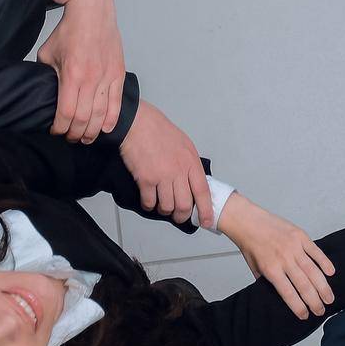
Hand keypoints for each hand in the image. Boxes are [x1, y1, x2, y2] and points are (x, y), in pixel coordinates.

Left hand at [36, 0, 124, 141]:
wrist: (92, 11)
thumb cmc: (68, 31)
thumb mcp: (47, 54)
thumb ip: (46, 76)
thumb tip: (44, 93)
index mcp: (71, 75)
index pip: (66, 113)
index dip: (59, 128)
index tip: (55, 131)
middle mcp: (91, 79)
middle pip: (84, 119)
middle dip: (75, 134)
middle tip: (70, 137)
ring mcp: (107, 77)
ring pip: (101, 115)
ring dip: (93, 131)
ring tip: (86, 137)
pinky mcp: (118, 73)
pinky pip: (117, 103)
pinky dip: (111, 119)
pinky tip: (105, 128)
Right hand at [118, 99, 210, 225]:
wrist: (138, 124)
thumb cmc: (159, 131)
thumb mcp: (184, 144)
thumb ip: (189, 164)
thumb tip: (192, 182)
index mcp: (191, 161)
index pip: (203, 191)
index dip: (206, 210)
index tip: (206, 221)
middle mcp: (179, 170)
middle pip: (185, 204)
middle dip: (182, 215)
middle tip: (178, 216)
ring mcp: (162, 176)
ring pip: (167, 207)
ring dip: (165, 210)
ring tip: (161, 206)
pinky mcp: (146, 179)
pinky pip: (149, 202)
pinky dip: (149, 205)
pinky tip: (148, 201)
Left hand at [216, 194, 336, 318]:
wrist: (248, 221)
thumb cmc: (251, 245)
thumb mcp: (254, 268)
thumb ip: (267, 281)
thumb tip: (280, 293)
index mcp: (271, 269)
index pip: (288, 293)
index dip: (298, 307)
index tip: (305, 316)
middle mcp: (284, 259)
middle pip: (304, 285)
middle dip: (314, 301)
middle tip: (321, 311)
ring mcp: (294, 247)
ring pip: (313, 271)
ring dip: (323, 287)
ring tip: (329, 298)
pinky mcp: (300, 236)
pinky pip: (316, 252)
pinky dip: (325, 262)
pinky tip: (331, 273)